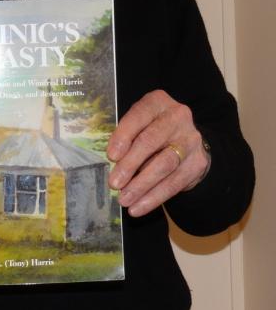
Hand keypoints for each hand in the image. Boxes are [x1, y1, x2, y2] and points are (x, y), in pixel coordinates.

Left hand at [107, 90, 209, 216]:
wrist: (186, 140)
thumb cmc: (152, 129)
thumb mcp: (139, 124)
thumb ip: (127, 136)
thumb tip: (112, 162)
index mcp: (158, 102)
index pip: (139, 115)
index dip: (123, 135)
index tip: (111, 156)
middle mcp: (178, 117)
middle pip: (151, 141)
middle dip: (130, 164)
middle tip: (114, 183)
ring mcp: (190, 140)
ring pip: (164, 164)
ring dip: (141, 185)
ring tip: (124, 199)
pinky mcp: (197, 163)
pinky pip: (174, 183)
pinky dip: (154, 197)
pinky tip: (138, 207)